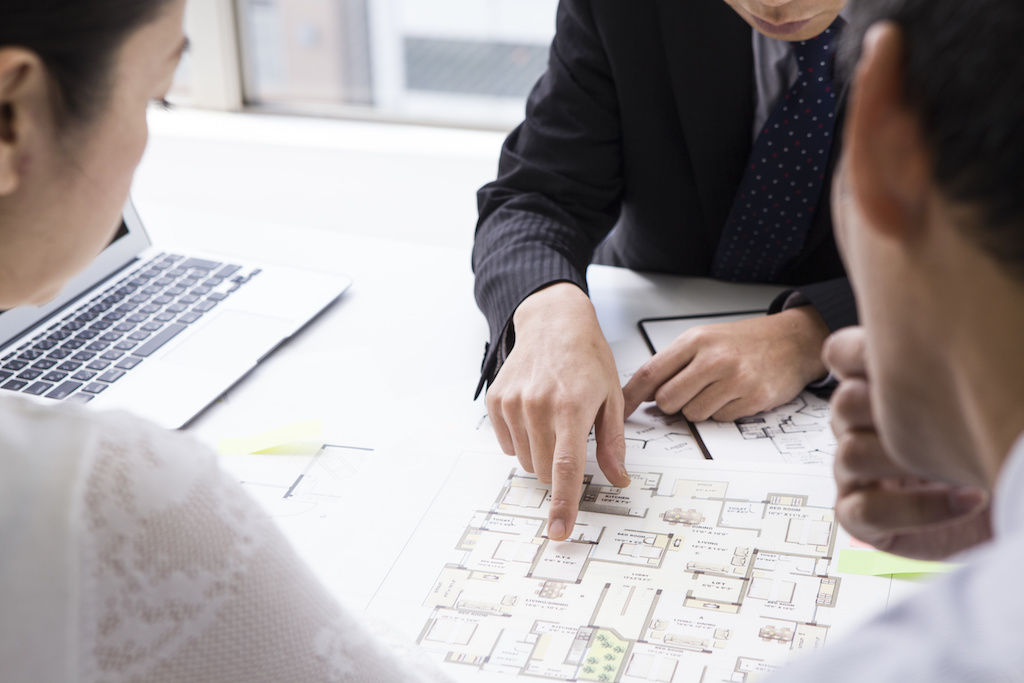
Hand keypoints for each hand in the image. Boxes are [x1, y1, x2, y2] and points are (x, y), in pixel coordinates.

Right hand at [486, 283, 630, 540]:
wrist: (553, 322)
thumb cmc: (587, 358)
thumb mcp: (612, 397)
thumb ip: (612, 443)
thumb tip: (618, 479)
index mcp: (571, 408)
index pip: (566, 468)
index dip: (564, 504)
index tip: (558, 531)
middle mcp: (538, 406)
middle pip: (545, 469)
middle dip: (560, 468)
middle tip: (571, 437)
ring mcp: (513, 403)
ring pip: (526, 459)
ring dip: (541, 453)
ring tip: (554, 419)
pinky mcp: (496, 400)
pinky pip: (508, 443)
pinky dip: (523, 439)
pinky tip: (535, 413)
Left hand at [622, 306, 829, 421]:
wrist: (792, 341)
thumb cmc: (743, 341)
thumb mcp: (704, 339)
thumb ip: (673, 363)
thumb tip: (643, 393)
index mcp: (696, 341)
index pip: (651, 373)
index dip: (631, 396)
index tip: (619, 410)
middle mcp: (714, 359)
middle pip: (667, 400)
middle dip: (671, 403)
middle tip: (688, 392)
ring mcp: (735, 380)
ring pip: (692, 415)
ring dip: (699, 408)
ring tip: (716, 389)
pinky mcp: (753, 399)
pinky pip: (719, 420)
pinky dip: (722, 412)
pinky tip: (734, 394)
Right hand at [826, 327, 992, 559]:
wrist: (1017, 501)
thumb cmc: (1000, 445)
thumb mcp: (976, 393)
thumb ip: (939, 365)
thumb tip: (922, 318)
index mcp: (879, 388)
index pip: (841, 355)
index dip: (859, 352)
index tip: (900, 356)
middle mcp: (861, 428)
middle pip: (843, 404)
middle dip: (893, 412)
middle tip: (946, 419)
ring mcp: (857, 475)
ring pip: (850, 456)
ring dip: (908, 461)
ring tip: (964, 465)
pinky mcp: (864, 521)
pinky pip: (863, 511)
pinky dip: (916, 509)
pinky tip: (966, 500)